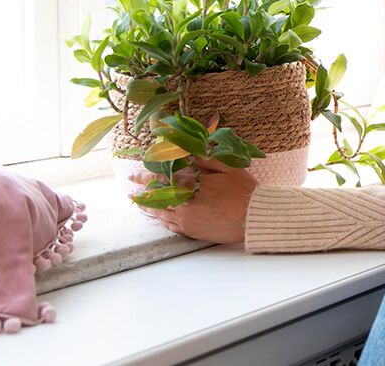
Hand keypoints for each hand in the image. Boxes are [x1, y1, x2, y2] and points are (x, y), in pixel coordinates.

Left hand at [130, 157, 255, 243]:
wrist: (253, 217)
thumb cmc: (244, 191)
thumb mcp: (227, 168)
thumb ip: (204, 160)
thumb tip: (186, 154)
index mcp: (191, 184)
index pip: (161, 178)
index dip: (146, 176)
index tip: (135, 175)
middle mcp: (184, 202)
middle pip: (156, 197)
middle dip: (142, 193)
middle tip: (131, 191)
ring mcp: (186, 219)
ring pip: (160, 213)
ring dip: (149, 208)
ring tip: (140, 204)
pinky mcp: (191, 231)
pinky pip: (170, 225)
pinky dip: (162, 219)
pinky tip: (159, 217)